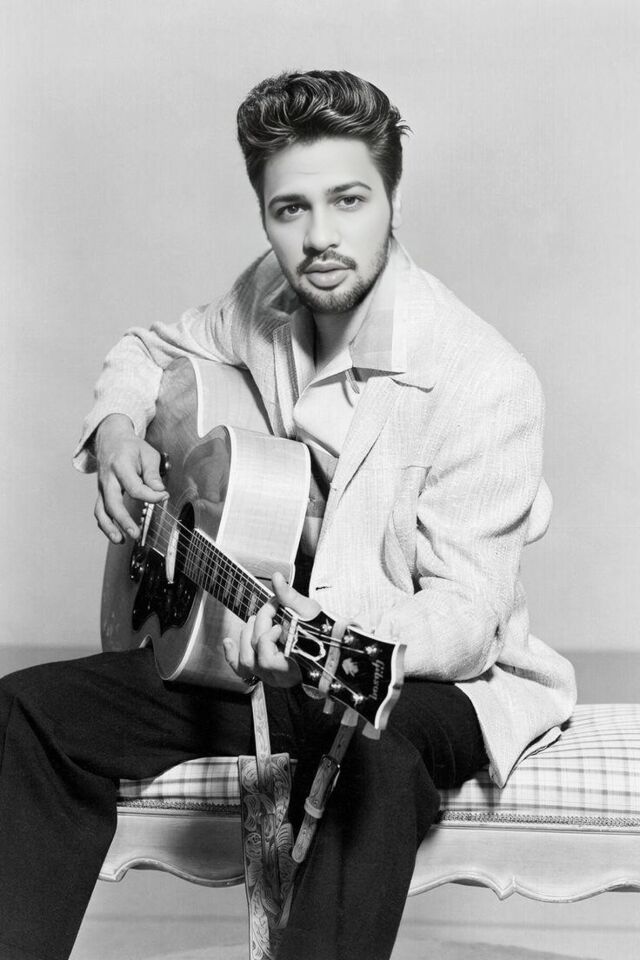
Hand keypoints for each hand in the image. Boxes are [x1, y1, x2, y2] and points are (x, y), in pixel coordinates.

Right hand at [93, 414, 167, 542]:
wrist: (110, 438)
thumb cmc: (132, 447)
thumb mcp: (148, 453)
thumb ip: (153, 473)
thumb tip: (159, 491)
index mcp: (120, 465)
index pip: (135, 487)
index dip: (151, 495)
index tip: (163, 496)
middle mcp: (108, 478)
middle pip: (113, 502)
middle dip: (123, 520)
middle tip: (135, 533)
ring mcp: (102, 487)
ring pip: (101, 510)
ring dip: (109, 527)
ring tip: (120, 540)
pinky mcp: (101, 493)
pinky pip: (100, 511)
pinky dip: (105, 525)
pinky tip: (116, 535)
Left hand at [222, 572, 320, 687]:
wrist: (331, 650)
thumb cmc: (322, 633)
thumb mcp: (308, 612)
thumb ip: (289, 596)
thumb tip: (276, 577)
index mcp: (290, 664)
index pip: (265, 648)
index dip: (266, 625)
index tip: (276, 607)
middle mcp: (277, 675)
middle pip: (254, 651)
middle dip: (257, 626)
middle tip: (268, 611)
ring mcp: (270, 676)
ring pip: (246, 662)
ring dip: (244, 637)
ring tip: (253, 621)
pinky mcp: (265, 673)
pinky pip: (242, 670)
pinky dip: (232, 655)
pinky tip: (228, 641)